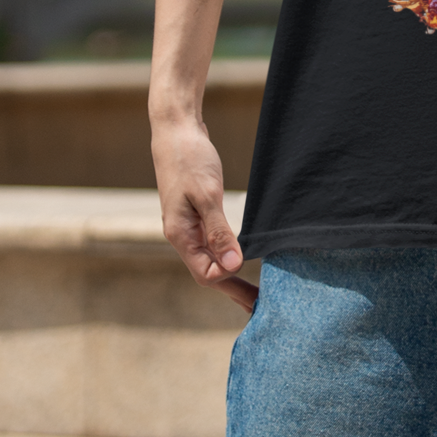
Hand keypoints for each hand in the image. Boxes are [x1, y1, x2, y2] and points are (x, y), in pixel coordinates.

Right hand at [151, 117, 258, 311]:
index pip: (206, 274)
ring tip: (256, 290)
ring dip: (231, 274)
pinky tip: (241, 259)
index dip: (231, 284)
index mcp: (180, 235)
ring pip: (210, 260)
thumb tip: (232, 266)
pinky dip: (228, 255)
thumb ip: (219, 231)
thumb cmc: (190, 159)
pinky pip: (212, 244)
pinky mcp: (196, 215)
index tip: (258, 295)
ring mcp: (188, 226)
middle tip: (261, 307)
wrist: (175, 130)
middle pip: (208, 273)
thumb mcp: (207, 195)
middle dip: (233, 289)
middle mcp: (182, 235)